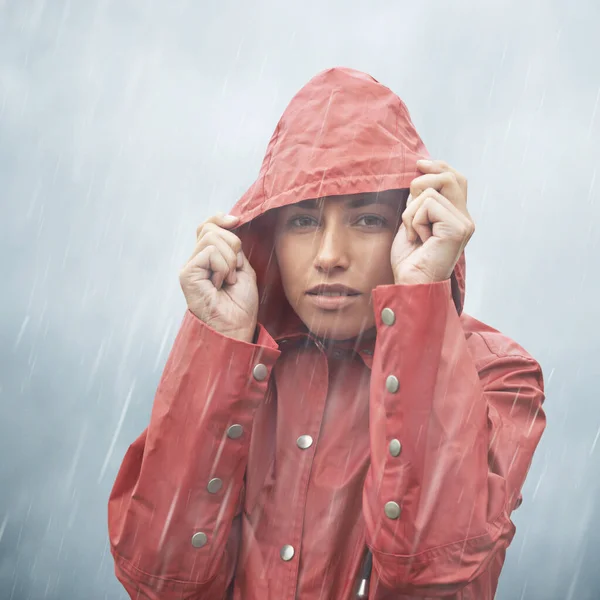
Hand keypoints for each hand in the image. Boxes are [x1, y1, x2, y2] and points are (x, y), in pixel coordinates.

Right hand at [179, 213, 258, 342]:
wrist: (237, 326)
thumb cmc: (240, 304)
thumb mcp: (242, 266)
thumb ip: (234, 246)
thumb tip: (231, 220)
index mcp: (208, 258)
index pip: (207, 225)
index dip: (220, 218)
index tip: (236, 221)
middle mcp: (196, 260)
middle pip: (211, 228)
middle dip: (233, 245)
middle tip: (235, 271)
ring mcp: (190, 266)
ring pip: (212, 238)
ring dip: (229, 260)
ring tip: (228, 280)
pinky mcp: (187, 274)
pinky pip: (210, 253)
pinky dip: (223, 267)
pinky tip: (220, 284)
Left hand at [391, 159, 474, 284]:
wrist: (410, 283)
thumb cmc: (409, 259)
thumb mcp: (412, 221)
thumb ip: (420, 200)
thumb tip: (420, 172)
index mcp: (456, 216)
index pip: (455, 178)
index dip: (438, 166)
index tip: (419, 164)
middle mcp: (465, 218)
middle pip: (449, 177)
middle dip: (421, 184)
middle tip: (409, 207)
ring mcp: (464, 223)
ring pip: (430, 191)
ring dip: (411, 212)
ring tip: (414, 234)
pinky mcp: (457, 228)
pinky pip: (427, 205)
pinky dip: (413, 221)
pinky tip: (418, 239)